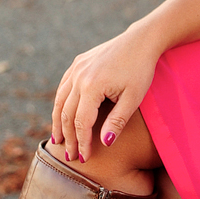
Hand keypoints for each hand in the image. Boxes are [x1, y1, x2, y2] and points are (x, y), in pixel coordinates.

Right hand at [51, 26, 160, 162]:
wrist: (141, 41)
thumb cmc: (141, 70)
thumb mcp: (134, 98)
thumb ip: (118, 121)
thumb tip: (104, 143)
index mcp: (92, 86)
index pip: (82, 122)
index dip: (82, 142)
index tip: (84, 157)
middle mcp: (79, 76)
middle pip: (67, 114)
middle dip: (68, 137)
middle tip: (70, 156)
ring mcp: (76, 68)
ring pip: (60, 101)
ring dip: (58, 122)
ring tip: (58, 141)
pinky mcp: (78, 62)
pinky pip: (64, 87)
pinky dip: (60, 104)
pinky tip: (61, 116)